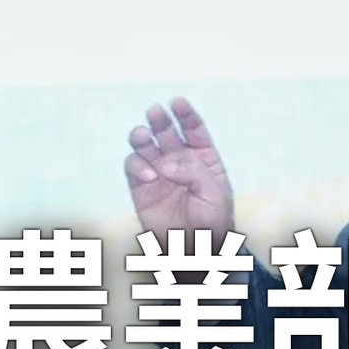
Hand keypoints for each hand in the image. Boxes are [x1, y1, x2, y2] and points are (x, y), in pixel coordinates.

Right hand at [124, 97, 235, 242]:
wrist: (197, 247)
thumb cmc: (213, 220)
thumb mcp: (215, 193)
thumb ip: (194, 173)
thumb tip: (165, 164)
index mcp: (203, 157)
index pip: (194, 130)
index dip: (186, 115)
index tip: (177, 102)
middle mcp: (179, 160)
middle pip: (166, 132)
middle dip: (161, 120)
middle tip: (156, 112)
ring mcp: (158, 171)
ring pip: (145, 145)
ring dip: (141, 136)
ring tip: (143, 135)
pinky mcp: (141, 186)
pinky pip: (133, 167)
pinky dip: (138, 166)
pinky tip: (150, 175)